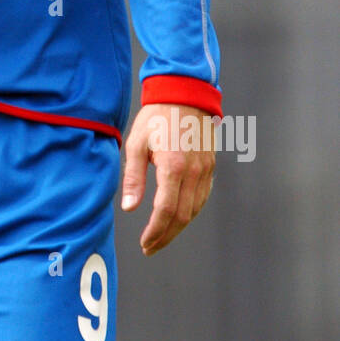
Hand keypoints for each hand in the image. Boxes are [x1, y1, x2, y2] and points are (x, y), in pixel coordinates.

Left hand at [121, 103, 214, 255]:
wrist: (185, 93)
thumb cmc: (157, 116)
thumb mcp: (137, 143)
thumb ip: (134, 177)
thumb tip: (129, 207)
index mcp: (173, 166)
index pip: (166, 210)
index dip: (155, 231)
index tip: (145, 243)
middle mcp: (193, 171)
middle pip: (182, 216)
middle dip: (166, 235)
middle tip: (151, 247)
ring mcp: (205, 170)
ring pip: (195, 209)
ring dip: (178, 227)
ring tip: (162, 237)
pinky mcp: (210, 166)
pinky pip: (203, 197)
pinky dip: (191, 212)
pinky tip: (179, 217)